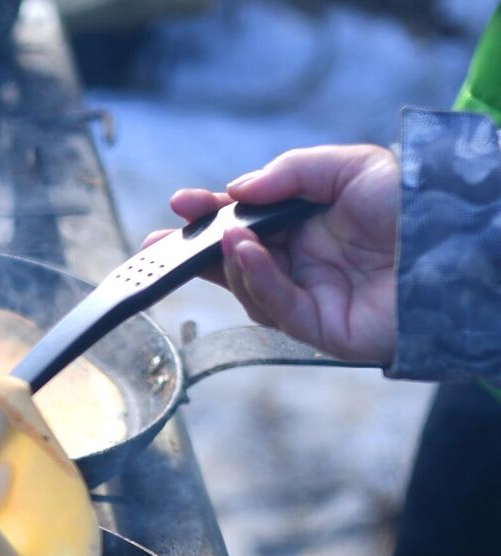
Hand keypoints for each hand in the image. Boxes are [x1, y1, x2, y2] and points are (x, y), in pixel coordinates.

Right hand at [141, 144, 398, 364]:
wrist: (457, 244)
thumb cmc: (415, 202)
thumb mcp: (350, 166)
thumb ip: (290, 173)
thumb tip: (237, 192)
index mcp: (310, 226)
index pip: (247, 225)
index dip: (212, 217)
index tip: (181, 205)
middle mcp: (306, 264)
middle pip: (235, 264)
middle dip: (193, 255)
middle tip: (157, 245)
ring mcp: (312, 298)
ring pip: (249, 288)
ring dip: (232, 262)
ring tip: (230, 235)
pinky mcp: (323, 329)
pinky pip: (277, 309)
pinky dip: (257, 281)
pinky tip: (249, 253)